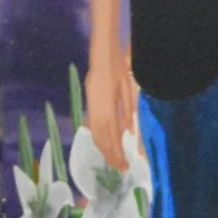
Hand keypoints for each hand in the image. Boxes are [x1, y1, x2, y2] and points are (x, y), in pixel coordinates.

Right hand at [86, 46, 139, 168]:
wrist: (101, 51)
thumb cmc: (118, 65)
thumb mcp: (128, 86)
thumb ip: (128, 108)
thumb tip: (128, 130)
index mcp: (107, 103)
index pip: (112, 134)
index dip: (117, 150)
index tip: (124, 163)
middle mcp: (96, 107)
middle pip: (101, 136)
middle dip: (110, 153)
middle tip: (119, 166)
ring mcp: (90, 104)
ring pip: (94, 131)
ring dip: (103, 147)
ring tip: (112, 158)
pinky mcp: (88, 101)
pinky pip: (91, 124)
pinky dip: (98, 136)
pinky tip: (104, 142)